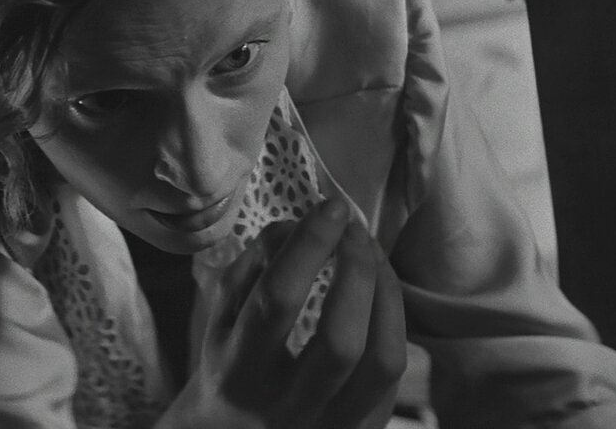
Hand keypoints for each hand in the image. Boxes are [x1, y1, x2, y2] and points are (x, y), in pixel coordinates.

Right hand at [159, 201, 406, 427]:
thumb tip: (301, 223)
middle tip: (355, 231)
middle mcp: (288, 407)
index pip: (278, 301)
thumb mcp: (221, 318)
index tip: (331, 207)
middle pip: (340, 339)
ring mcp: (332, 425)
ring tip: (375, 256)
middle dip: (356, 271)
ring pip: (382, 361)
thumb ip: (254, 265)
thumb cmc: (229, 367)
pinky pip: (395, 374)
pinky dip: (394, 321)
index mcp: (239, 375)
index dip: (310, 245)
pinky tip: (381, 293)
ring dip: (386, 295)